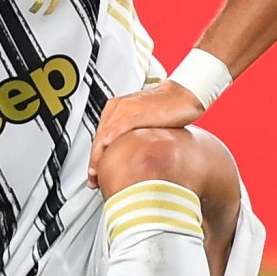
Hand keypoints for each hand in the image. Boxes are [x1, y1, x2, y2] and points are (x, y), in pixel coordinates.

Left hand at [88, 81, 203, 187]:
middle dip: (93, 161)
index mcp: (116, 109)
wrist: (184, 94)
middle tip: (92, 180)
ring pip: (104, 135)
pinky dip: (111, 138)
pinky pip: (119, 126)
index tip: (94, 174)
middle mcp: (117, 108)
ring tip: (96, 174)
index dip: (95, 158)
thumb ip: (131, 137)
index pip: (99, 137)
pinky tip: (107, 149)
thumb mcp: (143, 124)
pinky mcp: (136, 111)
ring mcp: (125, 109)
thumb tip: (127, 157)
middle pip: (98, 139)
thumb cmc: (167, 108)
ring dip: (98, 156)